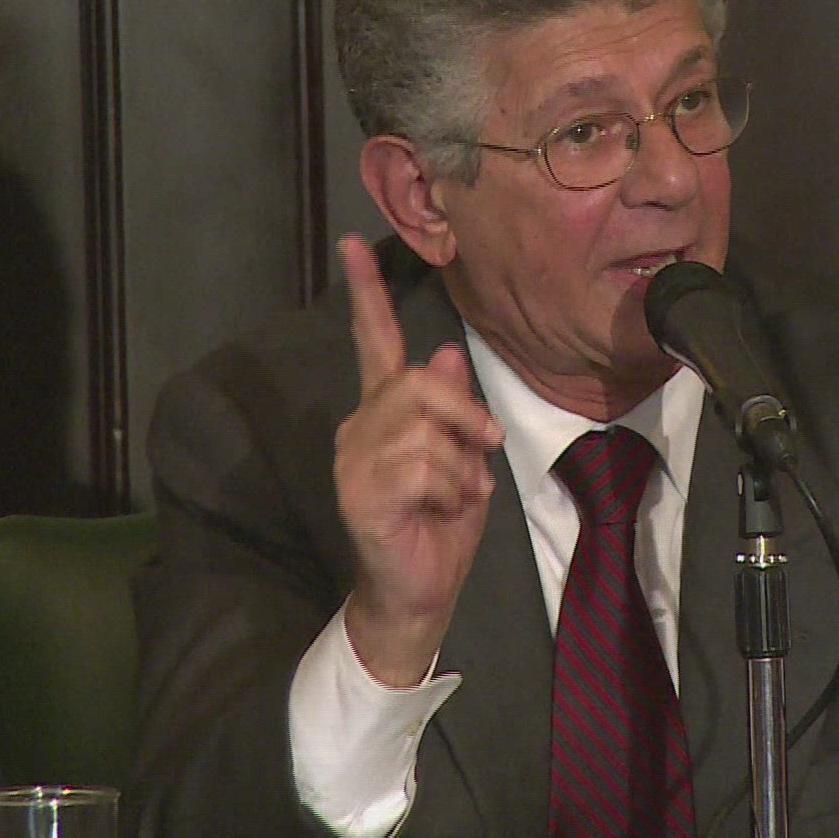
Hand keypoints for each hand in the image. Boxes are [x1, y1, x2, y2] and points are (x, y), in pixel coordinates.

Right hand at [333, 234, 502, 685]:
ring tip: (454, 496)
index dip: (367, 294)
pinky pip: (421, 465)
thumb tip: (442, 350)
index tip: (353, 243)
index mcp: (383, 414)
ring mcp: (353, 461)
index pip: (374, 342)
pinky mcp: (359, 493)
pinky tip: (438, 512)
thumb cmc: (441, 527)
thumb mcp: (462, 458)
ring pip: (423, 427)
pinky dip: (449, 490)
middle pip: (415, 382)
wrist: (420, 595)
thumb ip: (453, 408)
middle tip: (485, 449)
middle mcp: (358, 428)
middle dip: (463, 413)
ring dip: (460, 465)